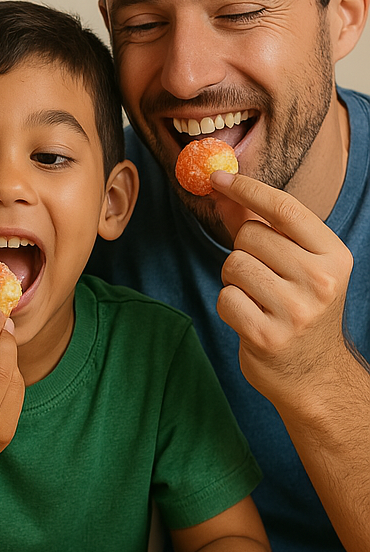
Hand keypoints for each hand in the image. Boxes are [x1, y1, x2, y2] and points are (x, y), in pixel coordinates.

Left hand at [210, 170, 353, 405]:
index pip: (285, 209)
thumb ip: (258, 224)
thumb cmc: (298, 309)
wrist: (313, 374)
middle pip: (249, 237)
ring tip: (258, 299)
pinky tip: (250, 318)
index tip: (218, 177)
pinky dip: (229, 305)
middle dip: (243, 251)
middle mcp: (320, 281)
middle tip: (262, 276)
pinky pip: (225, 298)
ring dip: (235, 280)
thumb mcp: (294, 264)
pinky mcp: (267, 335)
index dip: (247, 188)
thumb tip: (222, 187)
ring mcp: (295, 310)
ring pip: (233, 265)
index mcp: (333, 256)